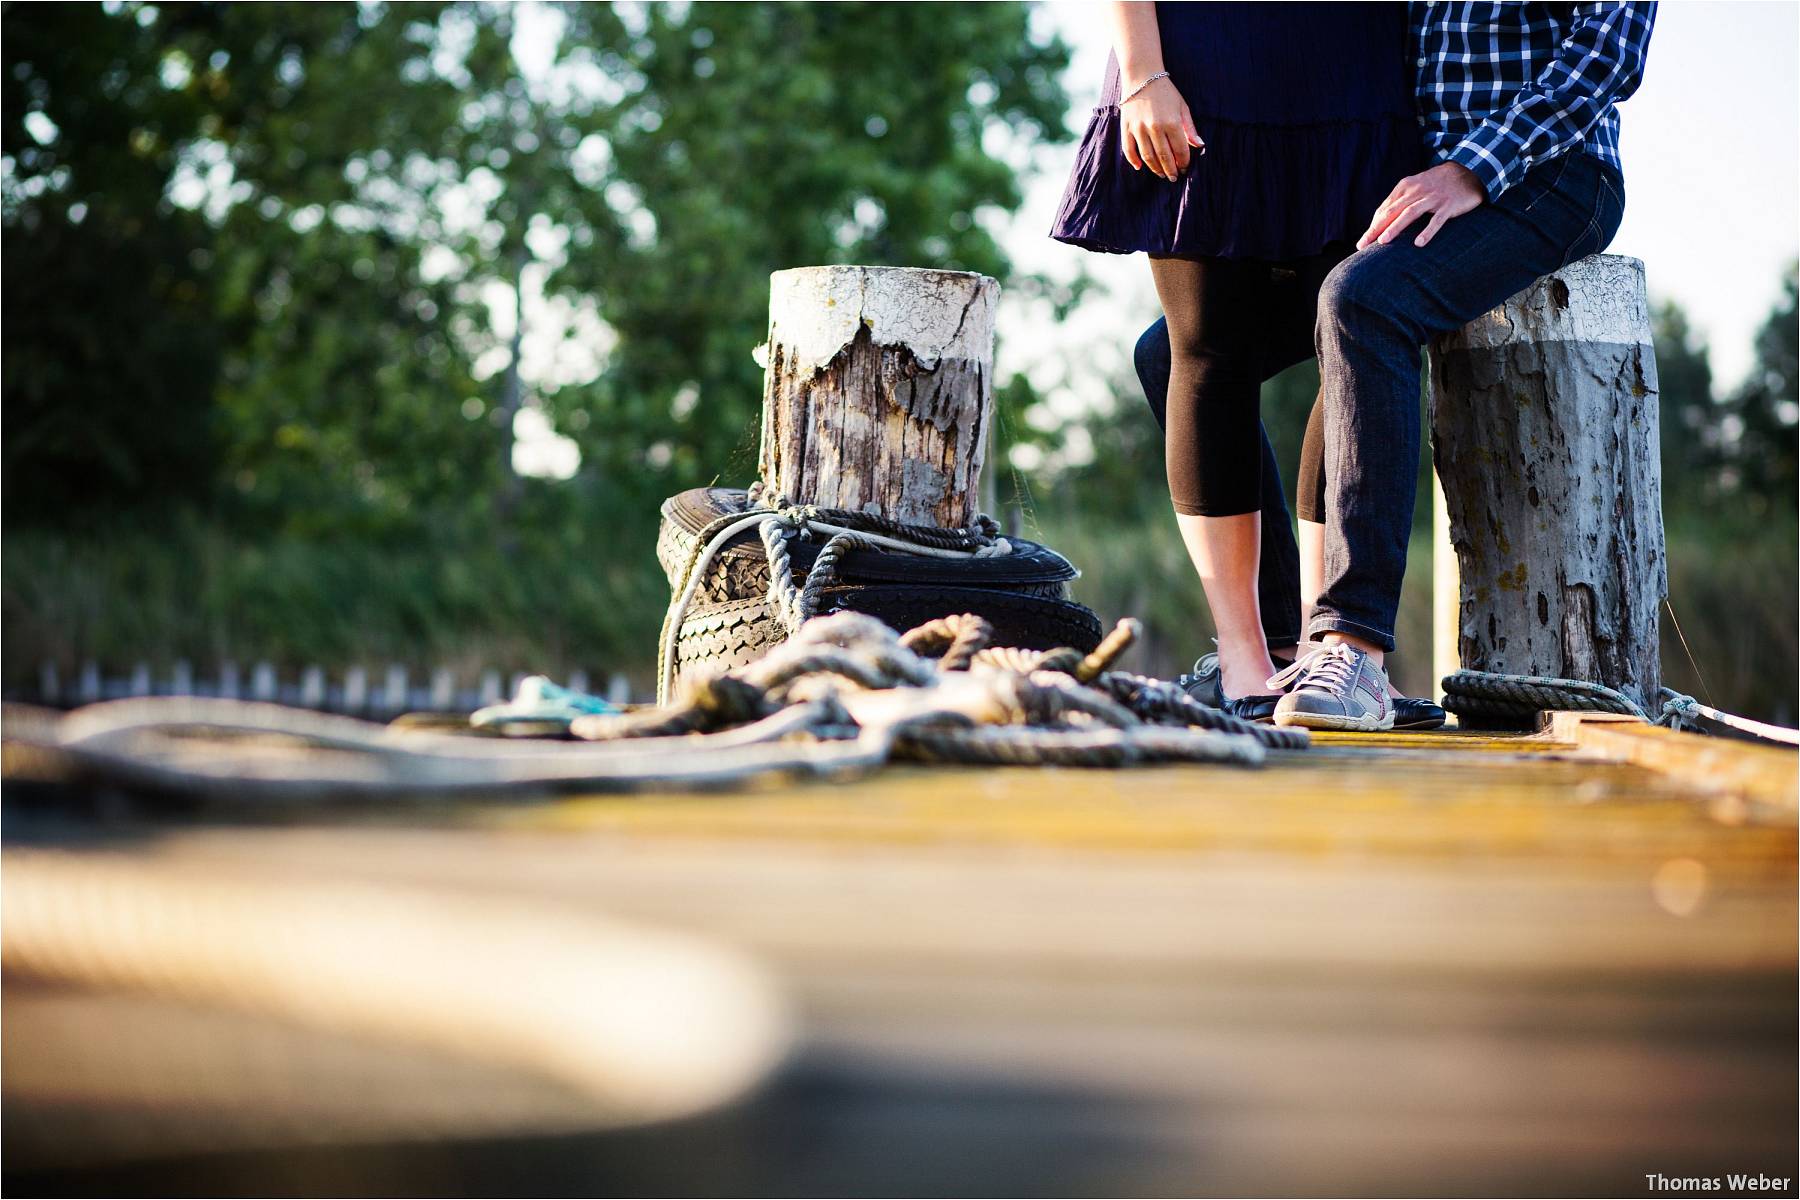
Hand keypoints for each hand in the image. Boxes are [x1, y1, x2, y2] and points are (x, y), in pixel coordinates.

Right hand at [1120, 76, 1202, 181]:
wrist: (1142, 77)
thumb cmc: (1166, 92)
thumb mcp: (1182, 107)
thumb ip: (1190, 128)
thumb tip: (1200, 145)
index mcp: (1172, 122)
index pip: (1180, 150)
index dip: (1184, 161)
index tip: (1185, 167)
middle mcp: (1155, 127)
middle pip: (1164, 157)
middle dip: (1171, 170)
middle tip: (1174, 177)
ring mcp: (1139, 129)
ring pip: (1148, 157)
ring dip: (1155, 169)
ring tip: (1161, 174)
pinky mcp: (1127, 128)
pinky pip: (1129, 150)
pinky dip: (1134, 161)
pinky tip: (1141, 167)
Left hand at [1357, 162, 1485, 249]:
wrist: (1467, 170)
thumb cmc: (1436, 184)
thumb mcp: (1415, 187)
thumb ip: (1399, 201)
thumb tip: (1379, 221)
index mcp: (1406, 187)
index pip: (1385, 208)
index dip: (1373, 225)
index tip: (1363, 242)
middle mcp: (1417, 191)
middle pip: (1392, 211)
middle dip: (1376, 228)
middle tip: (1363, 244)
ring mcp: (1433, 198)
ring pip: (1410, 213)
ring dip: (1395, 227)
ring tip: (1383, 242)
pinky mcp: (1448, 206)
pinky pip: (1436, 220)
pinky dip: (1427, 231)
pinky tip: (1418, 243)